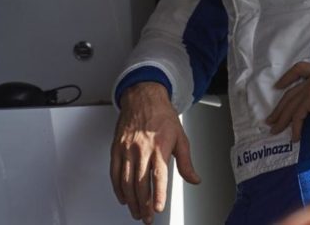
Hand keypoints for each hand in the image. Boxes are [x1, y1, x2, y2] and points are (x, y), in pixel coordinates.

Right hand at [109, 82, 200, 222]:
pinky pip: (114, 171)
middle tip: (146, 217)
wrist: (143, 97)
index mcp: (159, 146)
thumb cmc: (161, 115)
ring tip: (136, 211)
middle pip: (140, 182)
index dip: (157, 193)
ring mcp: (126, 148)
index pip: (158, 175)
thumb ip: (186, 162)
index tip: (157, 208)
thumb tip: (194, 179)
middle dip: (143, 204)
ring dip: (130, 200)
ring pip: (125, 180)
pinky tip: (122, 196)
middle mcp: (141, 149)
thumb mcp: (180, 137)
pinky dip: (117, 187)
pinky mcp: (116, 147)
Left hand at [266, 62, 309, 140]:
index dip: (287, 78)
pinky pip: (298, 115)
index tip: (278, 87)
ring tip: (275, 130)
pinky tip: (294, 137)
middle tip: (271, 119)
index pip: (300, 69)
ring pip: (291, 104)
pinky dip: (295, 127)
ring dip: (282, 119)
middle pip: (291, 92)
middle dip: (280, 108)